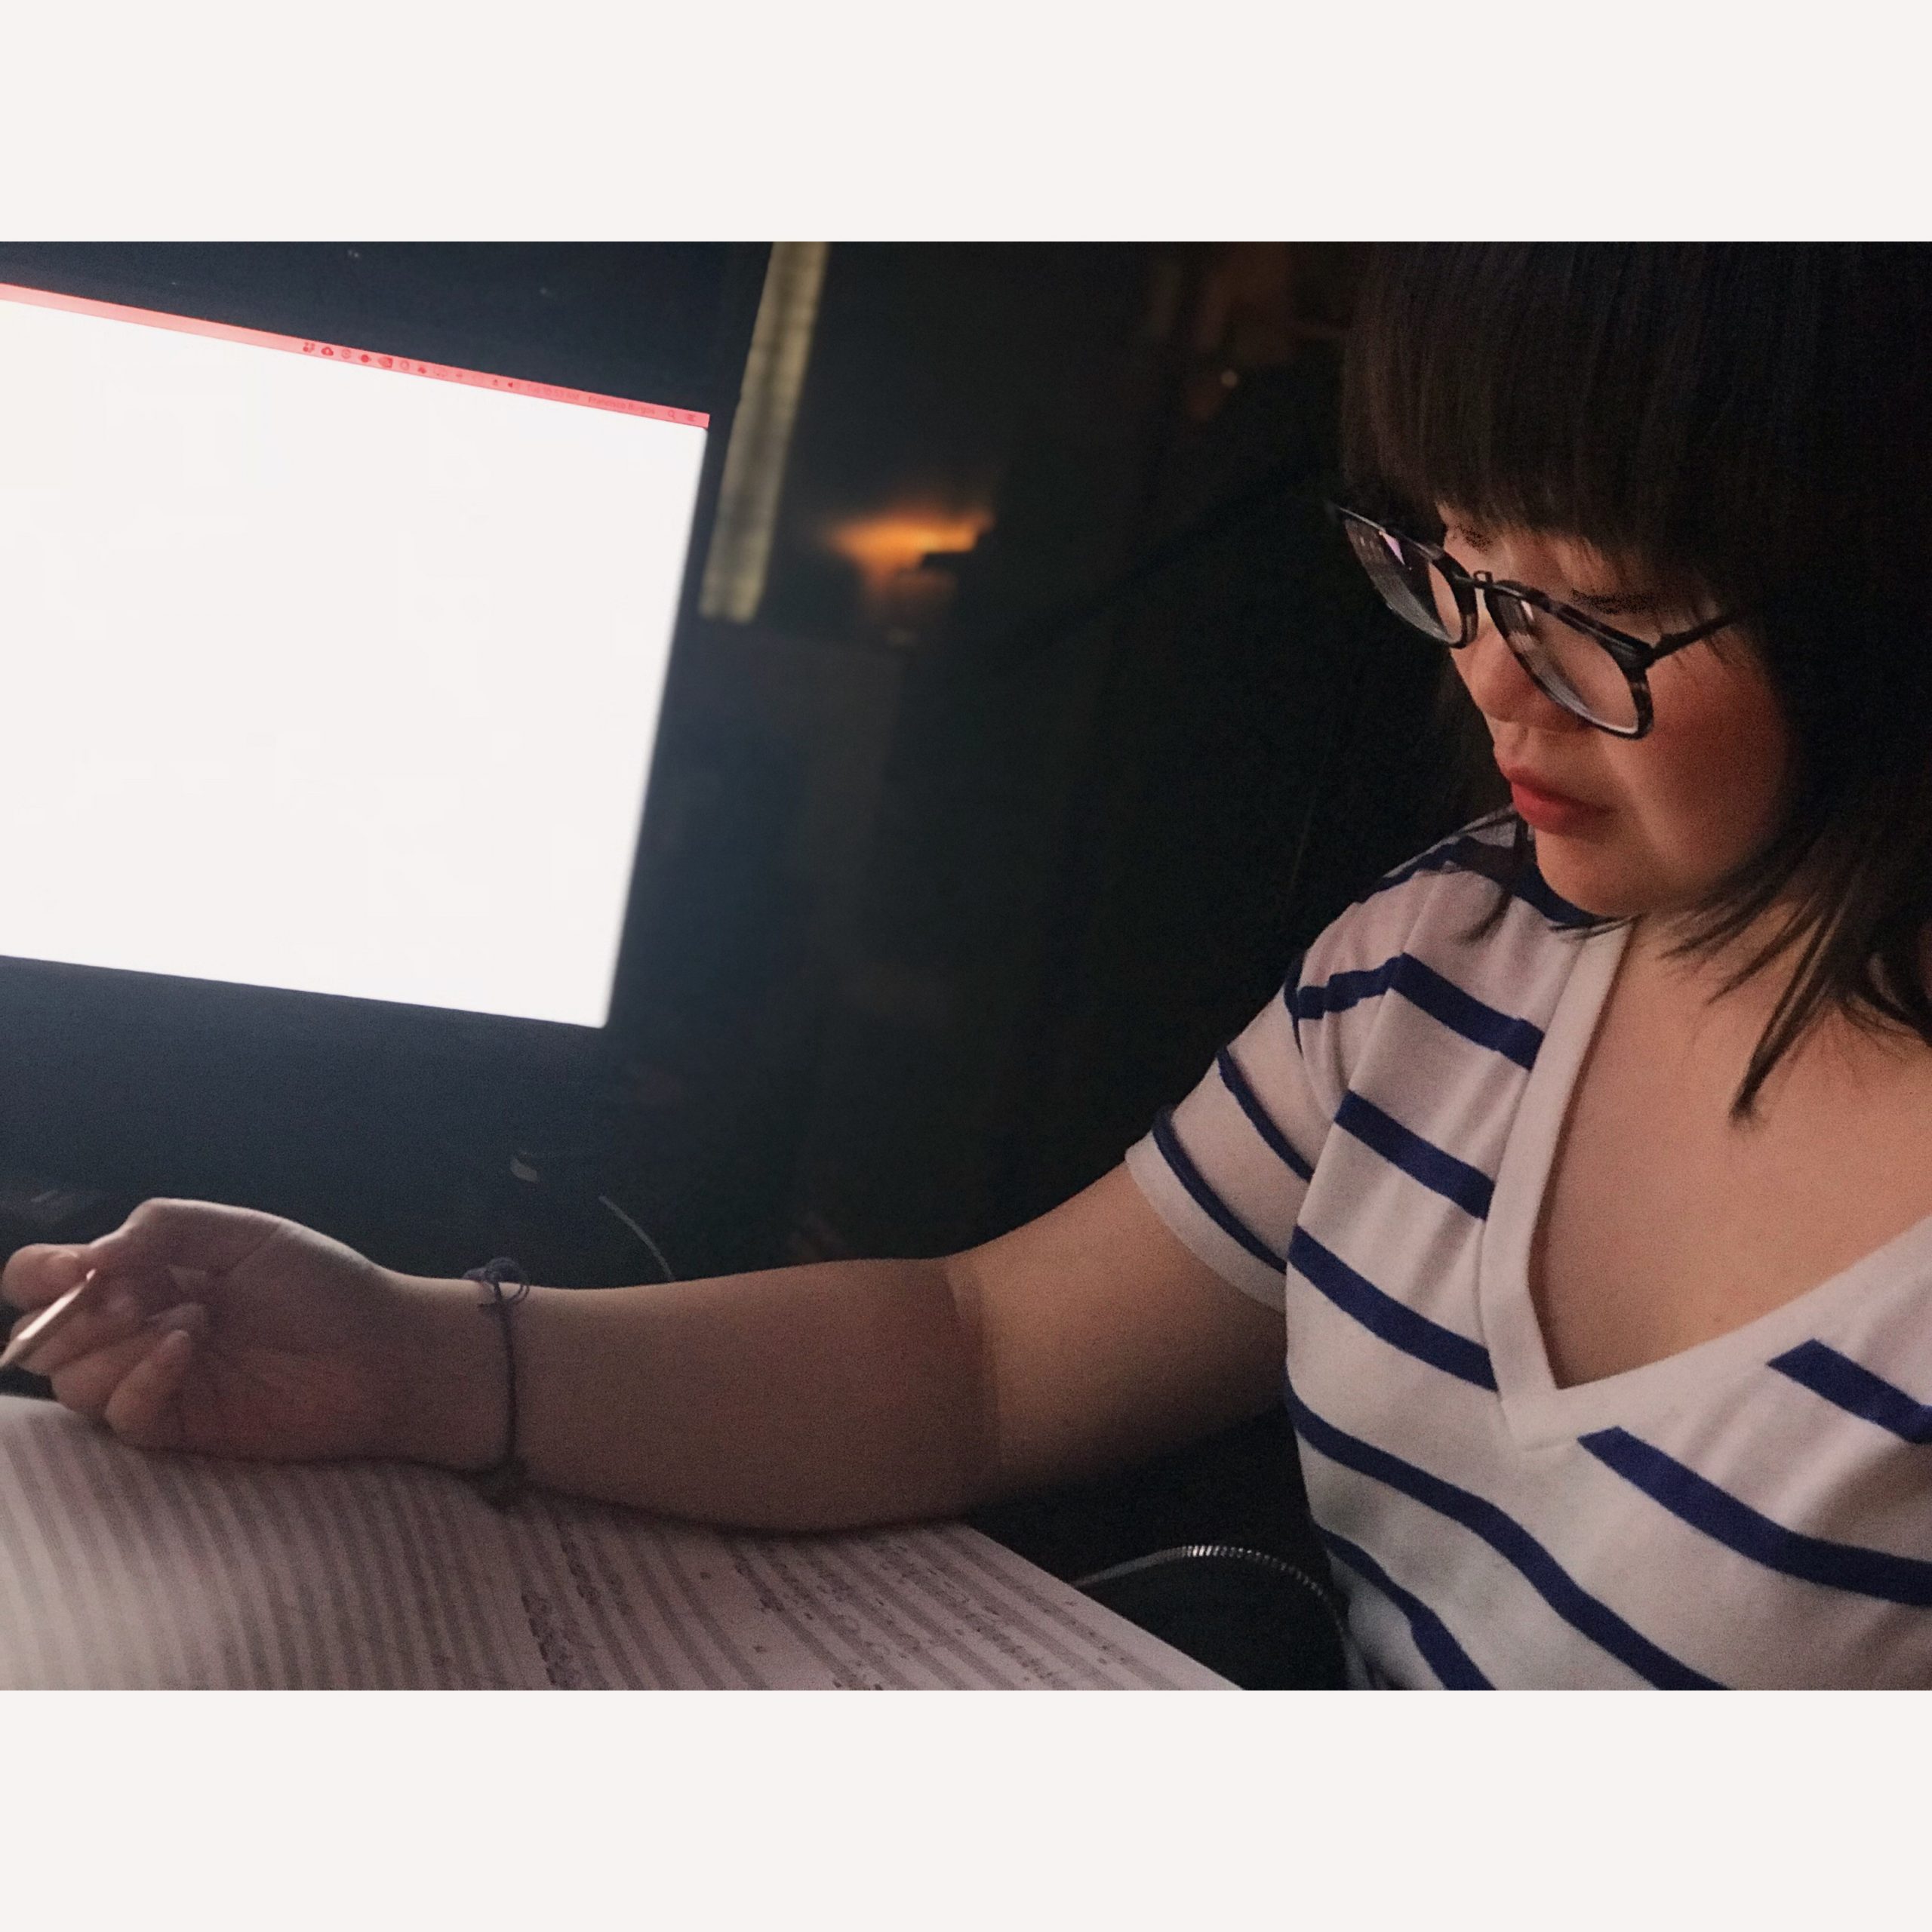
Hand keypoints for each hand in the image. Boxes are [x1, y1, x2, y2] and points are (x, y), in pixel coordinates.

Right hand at [1, 1199, 446, 1461]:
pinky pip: (119, 1416)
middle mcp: (136, 1328)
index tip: (76, 1271)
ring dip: (115, 1347)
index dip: (42, 1275)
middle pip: (42, 1336)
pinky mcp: (176, 1427)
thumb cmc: (323, 1286)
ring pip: (71, 1380)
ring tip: (191, 1323)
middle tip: (134, 1300)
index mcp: (146, 1274)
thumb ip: (164, 1228)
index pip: (49, 1278)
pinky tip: (187, 1352)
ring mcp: (153, 1381)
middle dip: (73, 1317)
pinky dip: (140, 1381)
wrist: (381, 1351)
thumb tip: (89, 1257)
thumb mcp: (245, 1234)